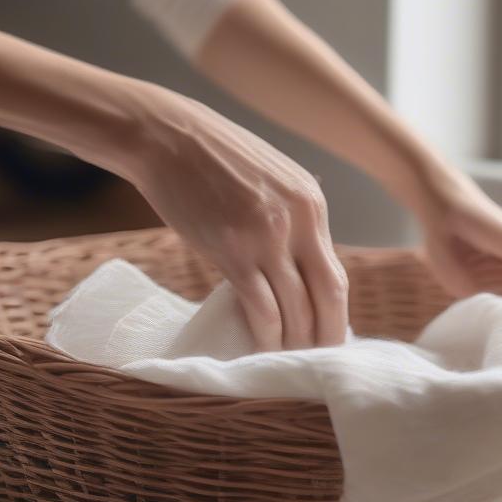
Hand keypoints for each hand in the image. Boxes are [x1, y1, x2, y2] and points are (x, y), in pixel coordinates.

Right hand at [125, 86, 348, 350]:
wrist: (166, 136)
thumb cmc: (208, 156)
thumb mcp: (269, 177)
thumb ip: (289, 216)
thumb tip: (294, 260)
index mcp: (312, 203)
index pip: (335, 273)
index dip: (333, 313)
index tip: (323, 336)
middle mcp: (299, 221)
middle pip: (329, 296)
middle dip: (327, 337)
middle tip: (317, 365)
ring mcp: (267, 238)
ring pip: (296, 309)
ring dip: (293, 344)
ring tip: (284, 364)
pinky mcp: (232, 252)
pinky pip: (260, 308)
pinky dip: (265, 336)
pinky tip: (259, 350)